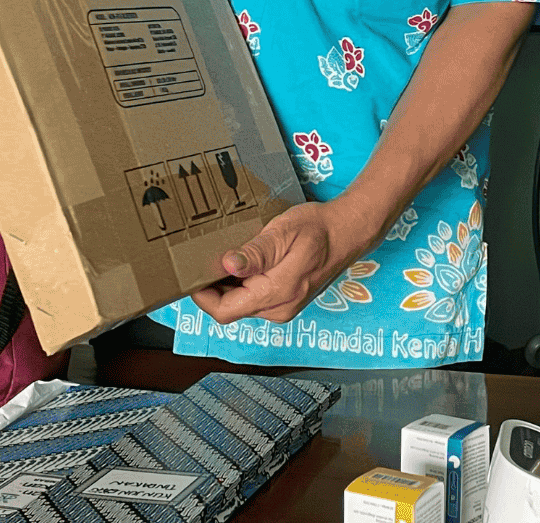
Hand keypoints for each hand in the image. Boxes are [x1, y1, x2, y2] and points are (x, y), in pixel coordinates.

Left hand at [191, 200, 374, 324]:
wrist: (347, 232)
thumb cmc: (317, 229)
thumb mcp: (284, 233)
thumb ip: (256, 252)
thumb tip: (227, 265)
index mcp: (275, 294)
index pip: (224, 311)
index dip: (202, 296)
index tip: (192, 273)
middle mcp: (278, 309)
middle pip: (230, 309)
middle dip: (213, 288)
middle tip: (203, 259)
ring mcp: (283, 308)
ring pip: (241, 304)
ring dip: (227, 285)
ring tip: (224, 256)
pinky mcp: (286, 301)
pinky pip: (254, 299)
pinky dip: (242, 284)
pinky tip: (243, 261)